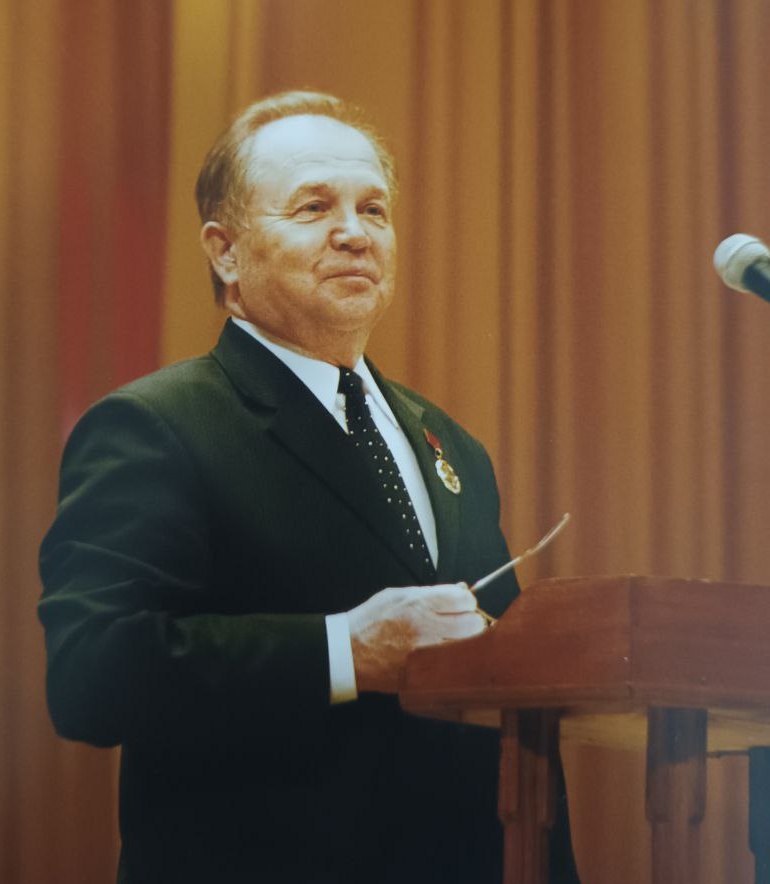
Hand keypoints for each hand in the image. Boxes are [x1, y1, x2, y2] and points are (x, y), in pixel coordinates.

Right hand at [347, 583, 485, 693]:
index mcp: (419, 604)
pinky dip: (454, 660)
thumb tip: (459, 591)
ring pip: (468, 646)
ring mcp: (427, 653)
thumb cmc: (371, 621)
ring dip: (465, 642)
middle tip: (462, 622)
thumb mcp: (397, 595)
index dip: (466, 601)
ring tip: (453, 639)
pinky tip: (445, 656)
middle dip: (471, 621)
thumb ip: (430, 593)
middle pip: (473, 623)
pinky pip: (454, 666)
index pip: (464, 598)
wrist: (349, 652)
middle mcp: (426, 627)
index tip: (461, 604)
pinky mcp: (425, 673)